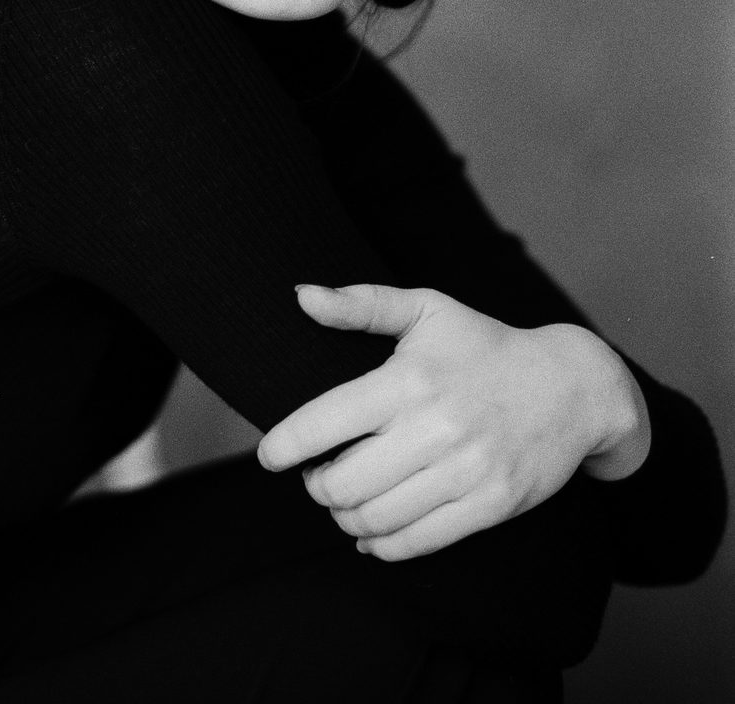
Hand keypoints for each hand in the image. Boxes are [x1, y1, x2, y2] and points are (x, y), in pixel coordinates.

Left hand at [257, 282, 650, 560]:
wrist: (573, 387)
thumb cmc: (485, 345)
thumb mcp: (428, 310)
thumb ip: (361, 304)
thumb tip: (301, 296)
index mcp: (410, 378)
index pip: (327, 420)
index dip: (285, 445)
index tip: (269, 455)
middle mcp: (435, 427)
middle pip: (343, 482)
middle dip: (316, 485)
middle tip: (315, 476)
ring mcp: (465, 471)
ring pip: (375, 517)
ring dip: (344, 516)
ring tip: (342, 500)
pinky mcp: (490, 506)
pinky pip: (416, 542)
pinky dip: (381, 544)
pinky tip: (370, 531)